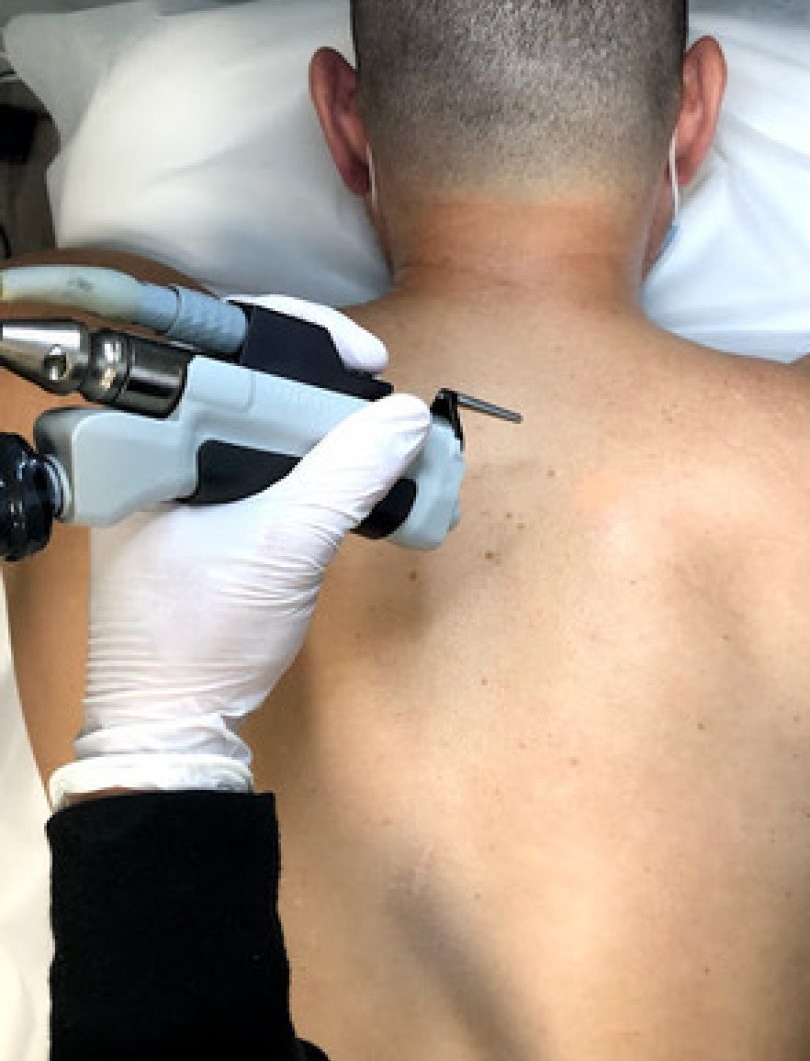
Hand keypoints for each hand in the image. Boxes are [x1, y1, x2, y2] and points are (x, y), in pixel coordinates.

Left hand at [47, 296, 430, 810]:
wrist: (176, 724)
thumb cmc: (204, 638)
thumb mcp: (286, 547)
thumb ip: (347, 476)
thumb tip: (407, 417)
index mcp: (151, 438)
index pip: (226, 346)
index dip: (304, 336)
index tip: (366, 359)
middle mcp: (160, 447)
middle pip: (251, 374)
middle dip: (324, 376)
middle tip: (378, 387)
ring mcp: (183, 480)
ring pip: (265, 419)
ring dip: (326, 420)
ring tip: (379, 427)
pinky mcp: (208, 512)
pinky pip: (267, 461)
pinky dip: (315, 459)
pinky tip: (355, 466)